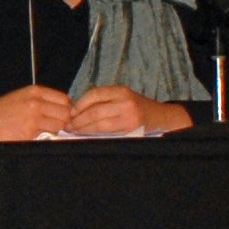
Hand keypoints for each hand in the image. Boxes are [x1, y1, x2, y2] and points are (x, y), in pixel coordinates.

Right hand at [0, 86, 71, 142]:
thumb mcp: (21, 98)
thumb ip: (42, 101)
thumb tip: (65, 112)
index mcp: (34, 91)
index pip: (65, 100)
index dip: (67, 110)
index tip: (63, 117)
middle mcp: (35, 102)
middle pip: (66, 113)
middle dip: (64, 122)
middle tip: (56, 128)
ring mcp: (32, 118)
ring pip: (60, 127)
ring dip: (56, 132)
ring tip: (43, 133)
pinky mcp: (28, 134)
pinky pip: (48, 137)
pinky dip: (46, 139)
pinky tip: (35, 138)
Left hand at [67, 86, 194, 135]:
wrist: (161, 118)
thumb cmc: (136, 107)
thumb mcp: (122, 96)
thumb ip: (103, 100)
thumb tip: (76, 111)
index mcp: (121, 91)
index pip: (94, 94)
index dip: (79, 104)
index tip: (71, 113)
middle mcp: (126, 103)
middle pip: (95, 111)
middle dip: (78, 120)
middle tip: (68, 126)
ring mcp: (130, 119)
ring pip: (100, 125)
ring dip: (84, 130)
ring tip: (75, 132)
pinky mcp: (132, 132)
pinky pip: (109, 135)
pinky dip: (96, 136)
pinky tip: (88, 137)